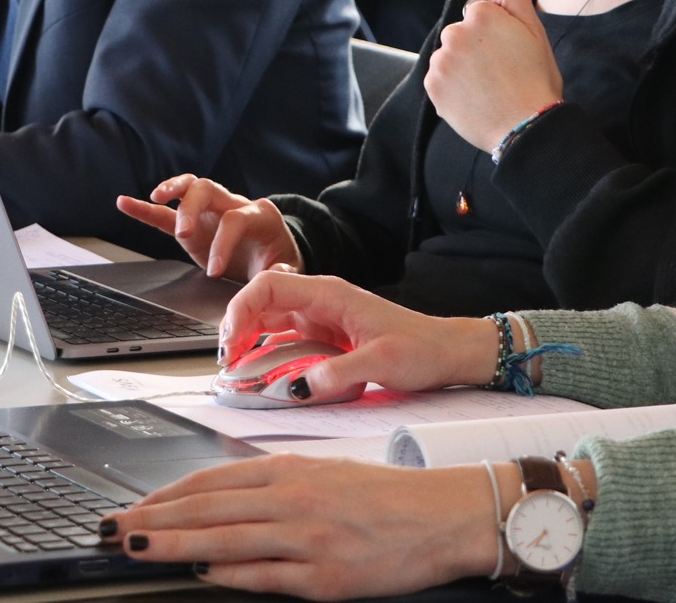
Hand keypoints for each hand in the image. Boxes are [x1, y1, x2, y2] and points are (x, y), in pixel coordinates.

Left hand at [104, 456, 498, 598]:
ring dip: (174, 546)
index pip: (210, 481)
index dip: (164, 495)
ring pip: (225, 540)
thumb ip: (270, 488)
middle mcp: (294, 499)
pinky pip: (264, 577)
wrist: (442, 516)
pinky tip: (200, 574)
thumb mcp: (322, 473)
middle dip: (153, 519)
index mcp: (291, 469)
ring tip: (137, 548)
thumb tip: (216, 505)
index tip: (131, 507)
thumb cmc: (383, 495)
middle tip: (112, 530)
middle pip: (207, 508)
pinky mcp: (324, 578)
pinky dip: (228, 575)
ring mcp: (307, 539)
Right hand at [115, 175, 301, 280]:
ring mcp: (211, 211)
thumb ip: (281, 272)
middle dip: (192, 208)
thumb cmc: (277, 258)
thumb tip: (276, 273)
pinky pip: (167, 212)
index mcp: (258, 215)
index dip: (223, 243)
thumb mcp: (285, 268)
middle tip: (183, 234)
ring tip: (156, 197)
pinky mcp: (193, 224)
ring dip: (172, 189)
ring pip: (190, 187)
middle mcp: (233, 204)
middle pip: (208, 190)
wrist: (274, 250)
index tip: (215, 271)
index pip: (234, 220)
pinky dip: (146, 208)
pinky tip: (125, 202)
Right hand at [219, 269, 496, 397]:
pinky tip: (258, 371)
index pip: (268, 287)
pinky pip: (283, 339)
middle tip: (228, 365)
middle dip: (236, 329)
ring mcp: (320, 318)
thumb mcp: (382, 362)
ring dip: (247, 341)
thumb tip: (300, 388)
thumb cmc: (422, 348)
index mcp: (329, 294)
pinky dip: (264, 352)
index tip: (230, 344)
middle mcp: (320, 301)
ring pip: (268, 320)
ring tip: (236, 371)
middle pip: (261, 302)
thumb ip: (339, 374)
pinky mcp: (324, 336)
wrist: (447, 352)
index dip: (240, 310)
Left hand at [424, 0, 561, 151]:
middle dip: (475, 48)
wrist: (527, 127)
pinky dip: (453, 88)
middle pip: (461, 34)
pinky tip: (475, 98)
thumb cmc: (536, 80)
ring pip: (449, 57)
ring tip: (488, 88)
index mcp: (480, 15)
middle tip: (499, 72)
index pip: (479, 14)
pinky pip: (440, 80)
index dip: (496, 33)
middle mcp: (454, 33)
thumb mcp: (535, 30)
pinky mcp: (432, 86)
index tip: (508, 52)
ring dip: (462, 68)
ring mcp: (441, 61)